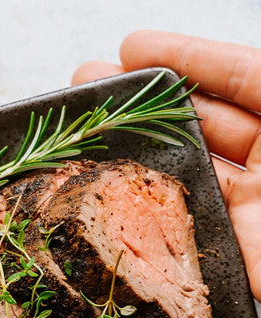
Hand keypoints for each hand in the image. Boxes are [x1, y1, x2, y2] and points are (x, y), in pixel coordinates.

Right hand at [72, 30, 260, 301]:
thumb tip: (246, 80)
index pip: (245, 80)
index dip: (191, 60)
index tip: (134, 47)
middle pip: (205, 120)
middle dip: (149, 101)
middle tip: (93, 86)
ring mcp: (250, 208)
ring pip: (186, 169)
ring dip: (139, 150)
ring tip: (91, 133)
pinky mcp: (231, 251)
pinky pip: (184, 221)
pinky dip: (151, 205)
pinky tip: (117, 188)